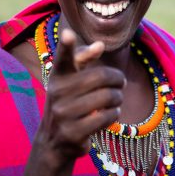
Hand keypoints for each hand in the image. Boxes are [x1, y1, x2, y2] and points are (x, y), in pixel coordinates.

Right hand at [35, 28, 125, 162]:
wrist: (53, 141)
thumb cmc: (69, 103)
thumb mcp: (72, 80)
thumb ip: (84, 59)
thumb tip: (100, 44)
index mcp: (58, 76)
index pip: (63, 59)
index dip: (66, 46)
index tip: (68, 34)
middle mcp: (57, 93)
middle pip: (101, 77)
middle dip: (117, 80)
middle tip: (121, 83)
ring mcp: (63, 114)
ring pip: (107, 97)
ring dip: (118, 98)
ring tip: (116, 100)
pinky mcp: (72, 133)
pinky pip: (106, 117)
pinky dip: (114, 114)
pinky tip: (111, 114)